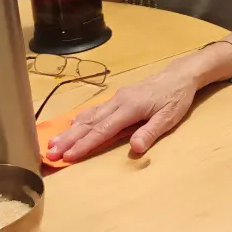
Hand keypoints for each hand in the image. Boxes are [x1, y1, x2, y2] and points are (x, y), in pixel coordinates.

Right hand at [46, 65, 197, 160]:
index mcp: (130, 107)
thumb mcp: (169, 117)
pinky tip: (73, 124)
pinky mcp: (119, 97)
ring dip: (71, 130)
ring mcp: (117, 98)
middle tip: (50, 152)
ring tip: (54, 142)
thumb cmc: (176, 98)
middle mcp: (118, 101)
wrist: (180, 75)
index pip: (102, 130)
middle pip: (89, 123)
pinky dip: (81, 118)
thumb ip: (150, 132)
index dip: (84, 144)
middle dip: (69, 138)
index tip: (68, 156)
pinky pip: (96, 109)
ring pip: (90, 115)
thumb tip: (135, 149)